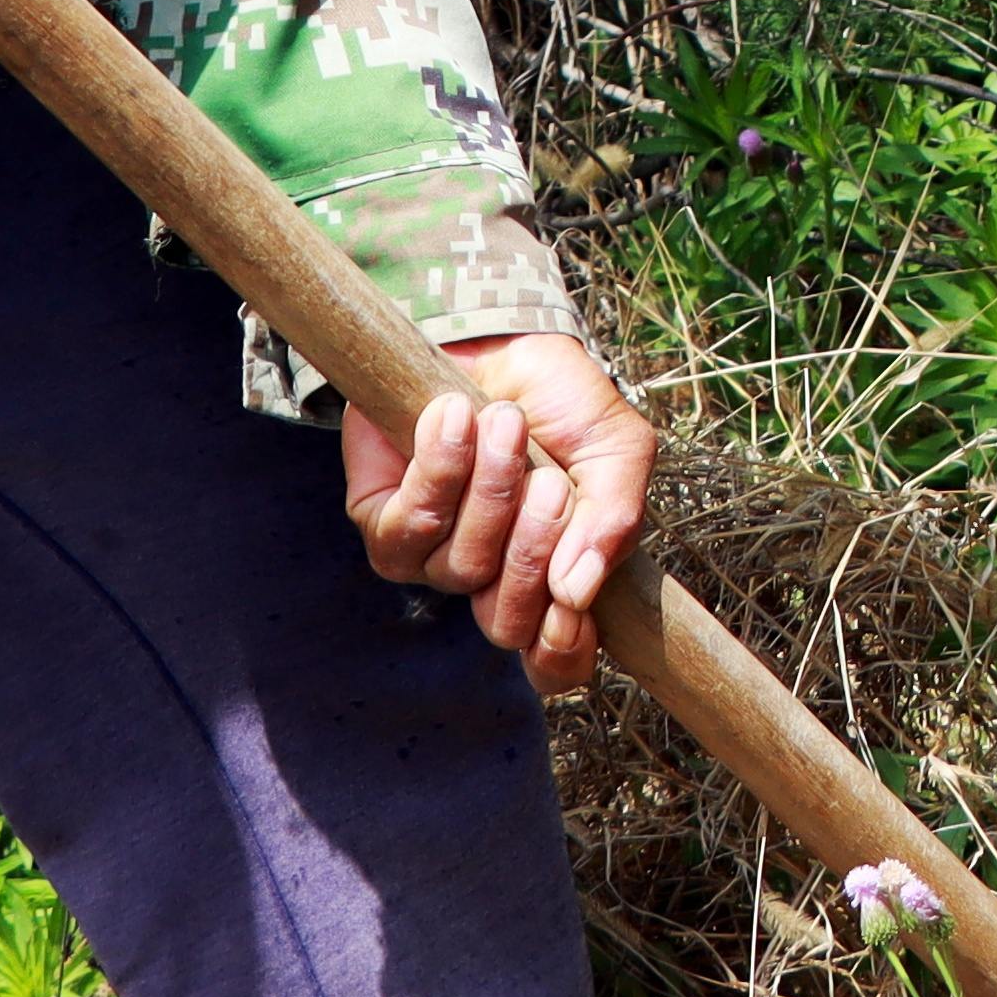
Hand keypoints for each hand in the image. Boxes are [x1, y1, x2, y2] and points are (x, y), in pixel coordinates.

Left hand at [344, 331, 658, 697]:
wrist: (500, 334)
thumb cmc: (560, 401)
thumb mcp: (616, 451)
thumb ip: (615, 519)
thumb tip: (580, 591)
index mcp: (551, 577)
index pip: (553, 662)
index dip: (563, 654)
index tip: (573, 609)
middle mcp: (488, 578)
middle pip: (505, 623)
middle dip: (533, 548)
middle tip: (550, 482)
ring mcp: (431, 555)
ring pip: (461, 567)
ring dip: (491, 489)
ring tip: (505, 424)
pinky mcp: (380, 516)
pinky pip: (406, 526)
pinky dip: (439, 469)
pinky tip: (454, 418)